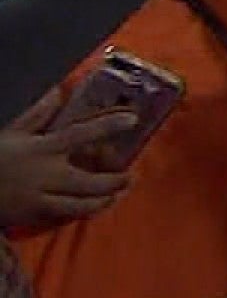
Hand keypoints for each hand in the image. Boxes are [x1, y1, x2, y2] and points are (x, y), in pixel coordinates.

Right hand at [0, 88, 137, 229]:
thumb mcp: (11, 131)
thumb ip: (37, 113)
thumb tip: (57, 91)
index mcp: (41, 148)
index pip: (81, 133)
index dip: (109, 125)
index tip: (133, 118)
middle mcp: (45, 174)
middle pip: (90, 181)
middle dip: (115, 181)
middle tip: (130, 176)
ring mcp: (39, 197)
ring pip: (82, 204)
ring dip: (105, 200)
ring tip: (119, 193)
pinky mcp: (33, 215)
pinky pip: (65, 216)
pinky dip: (85, 211)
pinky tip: (97, 206)